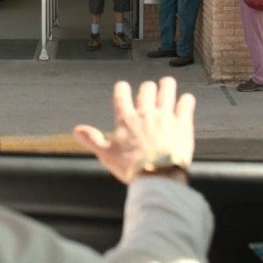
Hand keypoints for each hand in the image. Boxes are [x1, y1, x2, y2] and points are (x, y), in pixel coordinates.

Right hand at [73, 77, 195, 184]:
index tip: (123, 88)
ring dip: (166, 85)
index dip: (122, 88)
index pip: (121, 94)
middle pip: (147, 88)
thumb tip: (76, 130)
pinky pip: (186, 103)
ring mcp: (166, 116)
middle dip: (147, 88)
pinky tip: (186, 100)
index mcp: (126, 119)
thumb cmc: (131, 168)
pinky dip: (186, 100)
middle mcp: (146, 112)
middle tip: (149, 91)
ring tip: (167, 84)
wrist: (158, 177)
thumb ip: (92, 140)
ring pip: (167, 89)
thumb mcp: (107, 155)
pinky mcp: (183, 123)